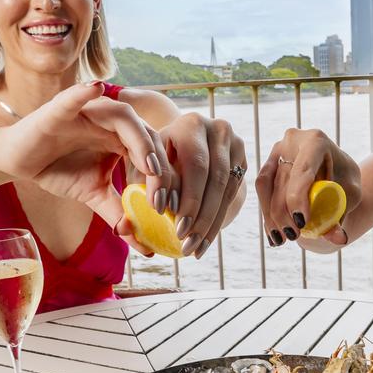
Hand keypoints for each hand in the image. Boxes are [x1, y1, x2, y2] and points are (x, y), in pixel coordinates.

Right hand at [0, 82, 172, 253]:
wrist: (18, 161)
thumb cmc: (59, 169)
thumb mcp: (94, 194)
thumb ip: (118, 213)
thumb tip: (141, 244)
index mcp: (124, 138)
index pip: (155, 154)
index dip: (166, 179)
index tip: (167, 208)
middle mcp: (112, 122)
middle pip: (148, 136)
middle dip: (159, 168)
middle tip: (160, 200)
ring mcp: (89, 112)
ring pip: (125, 116)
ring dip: (140, 141)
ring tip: (149, 166)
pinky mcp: (60, 109)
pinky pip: (75, 97)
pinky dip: (85, 92)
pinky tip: (95, 88)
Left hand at [124, 112, 245, 258]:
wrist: (183, 144)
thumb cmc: (157, 158)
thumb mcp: (145, 166)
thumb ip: (138, 190)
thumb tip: (129, 224)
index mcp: (191, 125)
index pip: (194, 164)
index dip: (185, 196)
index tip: (172, 224)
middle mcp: (218, 130)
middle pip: (215, 178)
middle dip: (199, 213)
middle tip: (185, 242)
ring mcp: (235, 144)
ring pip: (226, 189)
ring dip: (210, 222)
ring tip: (194, 247)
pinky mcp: (243, 160)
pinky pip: (234, 194)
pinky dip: (218, 220)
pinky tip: (205, 239)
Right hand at [256, 128, 360, 246]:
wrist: (335, 171)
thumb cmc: (344, 180)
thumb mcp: (351, 196)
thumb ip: (342, 214)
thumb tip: (339, 238)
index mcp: (316, 141)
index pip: (302, 170)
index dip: (298, 196)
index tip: (302, 222)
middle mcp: (292, 141)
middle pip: (282, 180)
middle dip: (284, 212)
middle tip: (294, 235)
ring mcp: (277, 151)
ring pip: (267, 186)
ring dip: (272, 216)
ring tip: (282, 239)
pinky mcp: (268, 164)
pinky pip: (262, 190)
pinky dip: (267, 213)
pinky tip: (273, 234)